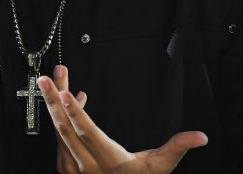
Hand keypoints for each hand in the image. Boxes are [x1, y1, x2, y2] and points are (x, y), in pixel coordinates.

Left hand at [39, 66, 207, 173]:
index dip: (75, 113)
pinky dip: (62, 117)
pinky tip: (68, 99)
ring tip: (52, 78)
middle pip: (65, 128)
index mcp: (109, 162)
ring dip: (53, 103)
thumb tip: (199, 137)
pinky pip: (60, 138)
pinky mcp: (66, 166)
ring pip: (59, 131)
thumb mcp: (159, 169)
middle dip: (52, 99)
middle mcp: (86, 166)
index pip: (87, 133)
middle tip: (44, 78)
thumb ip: (176, 148)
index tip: (65, 94)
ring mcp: (73, 167)